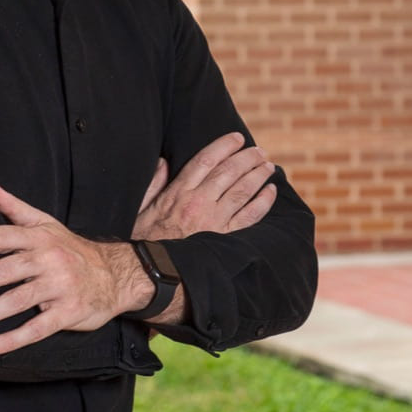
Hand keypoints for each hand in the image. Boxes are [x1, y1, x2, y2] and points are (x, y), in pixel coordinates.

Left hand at [0, 177, 150, 356]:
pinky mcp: (68, 312)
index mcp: (38, 237)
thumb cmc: (71, 249)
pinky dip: (11, 339)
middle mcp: (49, 258)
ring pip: (16, 301)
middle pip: (3, 272)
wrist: (115, 275)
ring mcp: (60, 286)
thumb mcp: (45, 223)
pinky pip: (37, 328)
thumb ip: (12, 205)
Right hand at [132, 131, 276, 239]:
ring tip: (268, 166)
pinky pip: (250, 216)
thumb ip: (154, 182)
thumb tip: (164, 161)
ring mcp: (214, 220)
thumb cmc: (144, 240)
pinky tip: (270, 191)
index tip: (237, 138)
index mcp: (178, 192)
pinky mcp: (224, 238)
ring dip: (258, 175)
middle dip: (247, 158)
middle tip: (259, 151)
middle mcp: (199, 202)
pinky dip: (263, 202)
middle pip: (229, 171)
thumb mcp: (141, 208)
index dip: (224, 145)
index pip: (205, 160)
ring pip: (243, 190)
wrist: (152, 273)